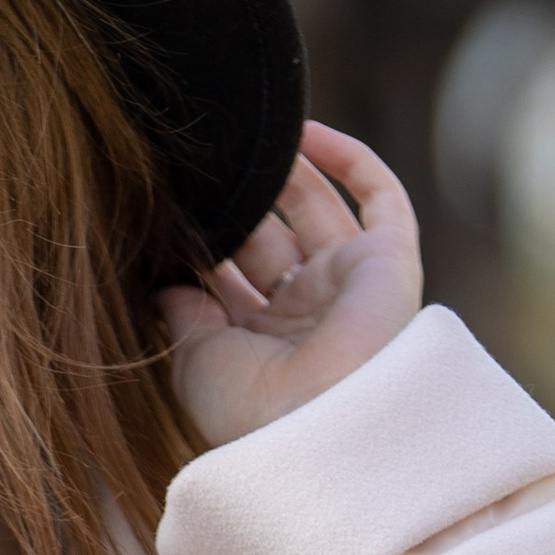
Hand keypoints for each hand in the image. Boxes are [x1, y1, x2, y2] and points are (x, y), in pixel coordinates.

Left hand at [158, 122, 422, 451]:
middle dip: (241, 205)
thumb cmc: (250, 406)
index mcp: (264, 344)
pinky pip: (380, 195)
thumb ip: (182, 310)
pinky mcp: (391, 260)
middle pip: (272, 238)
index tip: (172, 209)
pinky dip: (349, 159)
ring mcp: (351, 285)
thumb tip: (163, 278)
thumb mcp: (195, 357)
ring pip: (319, 210)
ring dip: (285, 173)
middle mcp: (310, 313)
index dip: (208, 240)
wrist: (319, 423)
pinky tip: (304, 131)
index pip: (234, 276)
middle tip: (207, 171)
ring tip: (246, 140)